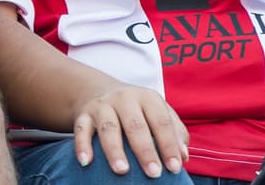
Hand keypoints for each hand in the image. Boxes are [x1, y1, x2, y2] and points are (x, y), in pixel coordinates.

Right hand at [73, 84, 189, 178]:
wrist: (101, 91)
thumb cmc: (138, 110)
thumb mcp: (158, 113)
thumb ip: (175, 132)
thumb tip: (183, 155)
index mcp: (147, 98)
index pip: (161, 121)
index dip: (169, 144)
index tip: (174, 167)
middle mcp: (124, 98)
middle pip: (135, 125)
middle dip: (145, 150)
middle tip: (153, 173)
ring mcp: (102, 106)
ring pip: (108, 128)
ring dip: (115, 150)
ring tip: (122, 171)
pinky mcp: (84, 115)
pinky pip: (81, 130)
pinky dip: (82, 146)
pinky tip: (86, 162)